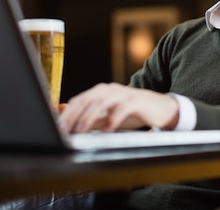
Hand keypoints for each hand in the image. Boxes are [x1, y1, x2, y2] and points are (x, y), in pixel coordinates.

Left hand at [57, 83, 178, 133]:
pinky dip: (113, 119)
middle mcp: (110, 89)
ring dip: (89, 117)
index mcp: (100, 92)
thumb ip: (91, 118)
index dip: (67, 114)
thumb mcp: (108, 116)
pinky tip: (107, 130)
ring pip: (102, 102)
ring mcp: (123, 94)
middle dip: (74, 115)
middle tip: (65, 130)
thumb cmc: (132, 113)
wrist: (160, 109)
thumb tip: (69, 122)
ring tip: (81, 130)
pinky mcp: (136, 100)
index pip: (79, 100)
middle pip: (87, 100)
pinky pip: (122, 108)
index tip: (58, 128)